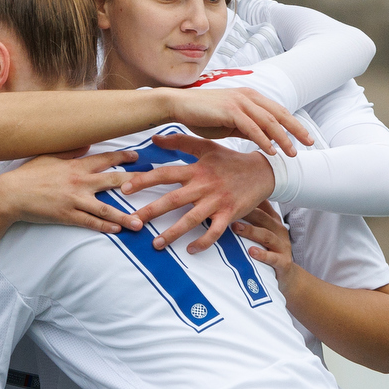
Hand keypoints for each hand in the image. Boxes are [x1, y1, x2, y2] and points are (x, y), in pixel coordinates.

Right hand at [0, 150, 143, 232]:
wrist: (10, 194)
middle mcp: (79, 181)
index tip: (137, 157)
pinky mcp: (67, 215)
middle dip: (135, 183)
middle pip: (113, 180)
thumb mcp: (49, 156)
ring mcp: (74, 200)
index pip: (105, 159)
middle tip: (152, 185)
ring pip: (106, 208)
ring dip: (125, 216)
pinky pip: (90, 222)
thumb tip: (87, 144)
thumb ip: (70, 152)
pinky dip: (104, 227)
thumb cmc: (28, 174)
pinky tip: (117, 231)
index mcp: (75, 165)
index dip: (123, 157)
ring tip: (141, 223)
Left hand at [120, 133, 275, 252]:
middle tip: (131, 222)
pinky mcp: (230, 214)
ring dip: (172, 233)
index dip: (144, 180)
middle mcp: (204, 185)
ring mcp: (217, 201)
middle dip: (150, 211)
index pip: (165, 174)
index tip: (124, 189)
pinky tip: (190, 250)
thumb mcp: (207, 147)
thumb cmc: (231, 161)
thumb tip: (154, 138)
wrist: (264, 172)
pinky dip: (203, 242)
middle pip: (173, 200)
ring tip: (155, 244)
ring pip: (191, 220)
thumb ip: (181, 142)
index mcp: (196, 170)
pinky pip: (215, 232)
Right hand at [162, 86, 312, 155]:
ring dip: (283, 138)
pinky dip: (263, 140)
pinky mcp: (230, 110)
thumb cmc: (200, 114)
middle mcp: (248, 96)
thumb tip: (262, 138)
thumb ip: (245, 127)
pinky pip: (252, 127)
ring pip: (269, 122)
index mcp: (249, 97)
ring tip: (292, 153)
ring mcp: (240, 102)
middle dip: (296, 129)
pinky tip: (271, 151)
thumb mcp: (228, 122)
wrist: (177, 105)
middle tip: (310, 143)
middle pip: (279, 114)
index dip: (293, 124)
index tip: (305, 137)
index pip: (278, 111)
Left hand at [232, 202, 300, 292]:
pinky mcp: (283, 262)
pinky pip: (273, 258)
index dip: (249, 199)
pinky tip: (251, 252)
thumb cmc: (270, 249)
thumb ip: (251, 218)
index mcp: (274, 221)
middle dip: (247, 213)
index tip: (232, 193)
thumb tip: (228, 205)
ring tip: (235, 228)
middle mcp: (279, 231)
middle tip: (228, 210)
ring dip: (251, 231)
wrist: (287, 275)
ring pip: (266, 236)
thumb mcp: (263, 231)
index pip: (262, 206)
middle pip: (262, 218)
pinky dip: (262, 255)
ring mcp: (283, 246)